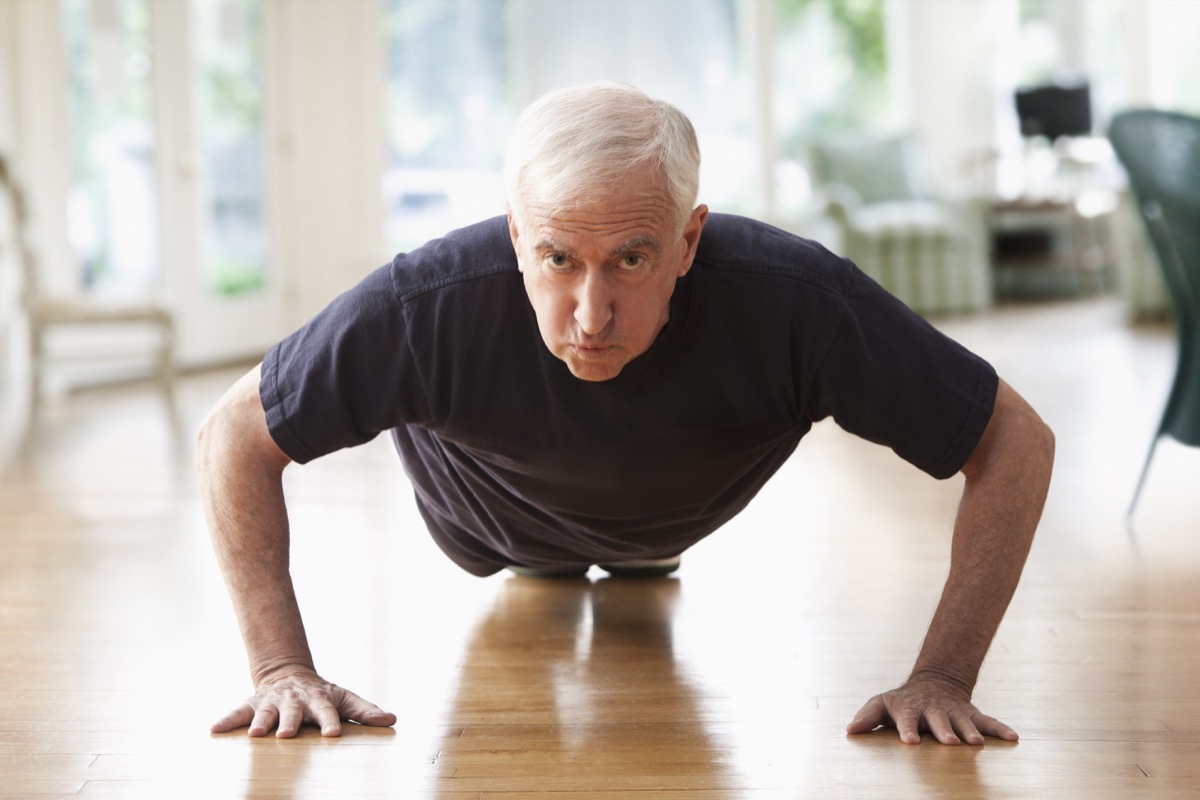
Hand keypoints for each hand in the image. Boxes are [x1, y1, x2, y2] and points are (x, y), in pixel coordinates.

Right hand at [211, 667, 397, 737]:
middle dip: (289, 722)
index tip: (332, 734)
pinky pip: (236, 713)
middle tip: (286, 734)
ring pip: (265, 711)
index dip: (330, 722)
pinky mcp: (252, 704)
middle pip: (293, 712)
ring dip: (260, 722)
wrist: (289, 674)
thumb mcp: (346, 698)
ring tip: (256, 735)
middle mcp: (294, 700)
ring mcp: (271, 701)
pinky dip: (226, 720)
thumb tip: (392, 720)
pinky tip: (214, 729)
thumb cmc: (322, 694)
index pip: (327, 712)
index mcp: (319, 700)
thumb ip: (366, 710)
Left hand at [845, 675, 1017, 745]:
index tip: (908, 742)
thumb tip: (849, 731)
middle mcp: (934, 710)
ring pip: (964, 722)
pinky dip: (1000, 728)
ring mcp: (954, 712)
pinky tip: (1013, 737)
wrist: (932, 683)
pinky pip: (988, 721)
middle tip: (949, 742)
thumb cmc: (902, 702)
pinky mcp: (971, 714)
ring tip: (977, 743)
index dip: (907, 730)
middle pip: (939, 721)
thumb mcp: (881, 705)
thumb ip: (867, 717)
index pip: (906, 720)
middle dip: (944, 731)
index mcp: (909, 709)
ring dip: (970, 731)